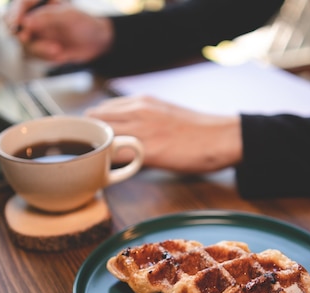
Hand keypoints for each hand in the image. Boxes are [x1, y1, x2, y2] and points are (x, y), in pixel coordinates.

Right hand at [5, 1, 112, 64]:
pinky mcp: (41, 47)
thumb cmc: (86, 23)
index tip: (15, 24)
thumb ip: (46, 17)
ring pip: (24, 43)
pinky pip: (35, 55)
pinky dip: (46, 56)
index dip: (15, 13)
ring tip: (58, 50)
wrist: (97, 42)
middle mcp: (35, 16)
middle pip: (14, 25)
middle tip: (28, 38)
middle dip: (22, 34)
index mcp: (42, 2)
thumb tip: (25, 22)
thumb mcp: (69, 17)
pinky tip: (61, 54)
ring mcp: (37, 33)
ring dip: (39, 49)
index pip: (21, 4)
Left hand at [85, 96, 242, 172]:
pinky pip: (117, 155)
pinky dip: (108, 164)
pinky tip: (109, 173)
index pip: (99, 109)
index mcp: (140, 101)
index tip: (88, 141)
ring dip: (95, 151)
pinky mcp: (150, 150)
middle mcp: (138, 110)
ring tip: (96, 165)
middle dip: (87, 138)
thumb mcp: (163, 113)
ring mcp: (143, 128)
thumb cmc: (197, 130)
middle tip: (88, 156)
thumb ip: (140, 119)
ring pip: (102, 136)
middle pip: (94, 120)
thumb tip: (121, 133)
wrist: (222, 136)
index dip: (89, 127)